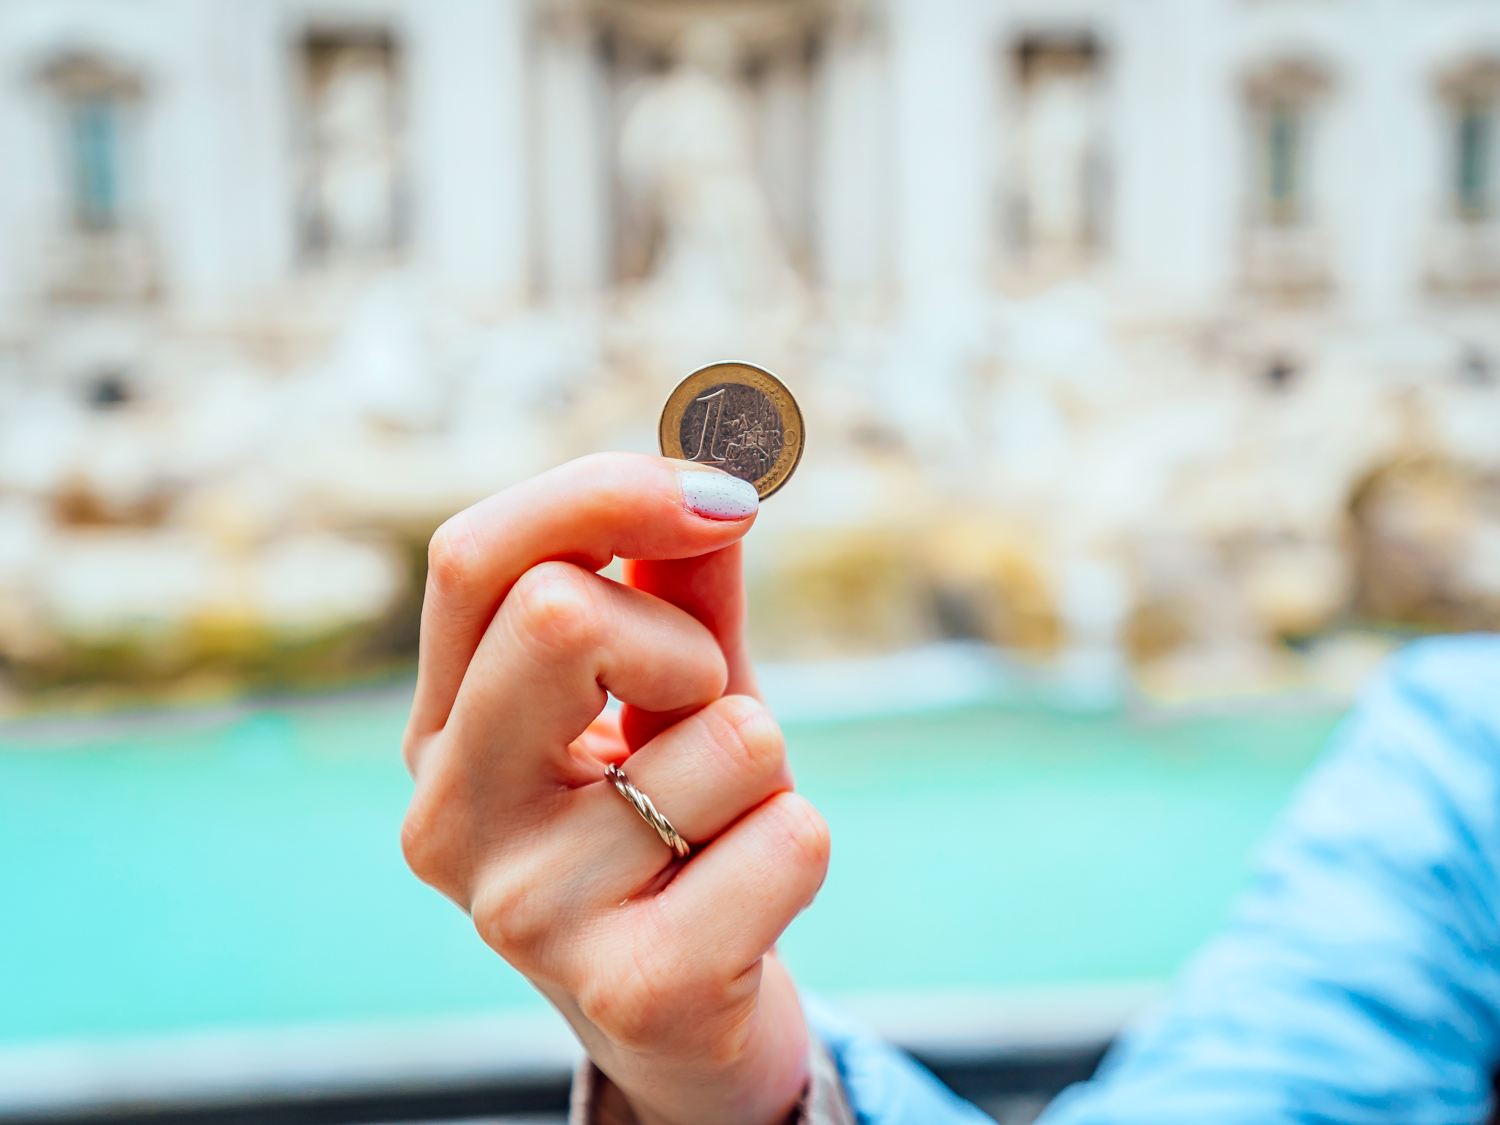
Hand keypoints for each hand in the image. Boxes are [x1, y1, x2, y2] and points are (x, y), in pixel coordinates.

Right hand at [399, 453, 830, 1124]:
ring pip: (728, 736)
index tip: (723, 496)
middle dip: (683, 644)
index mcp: (442, 725)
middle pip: (554, 613)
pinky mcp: (629, 989)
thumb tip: (719, 462)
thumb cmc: (673, 823)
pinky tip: (741, 905)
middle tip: (698, 712)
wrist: (684, 1018)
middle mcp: (447, 816)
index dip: (603, 493)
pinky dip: (801, 846)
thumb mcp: (671, 689)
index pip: (474, 556)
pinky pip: (793, 837)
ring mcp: (521, 913)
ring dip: (762, 762)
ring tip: (715, 831)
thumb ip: (679, 580)